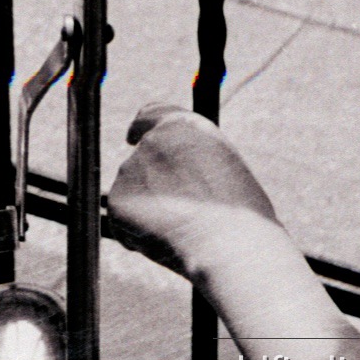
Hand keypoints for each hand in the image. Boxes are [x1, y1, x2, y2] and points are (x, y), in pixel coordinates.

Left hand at [108, 105, 282, 283]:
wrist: (232, 245)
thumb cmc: (241, 215)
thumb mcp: (225, 169)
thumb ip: (194, 160)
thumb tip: (179, 173)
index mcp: (184, 126)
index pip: (149, 114)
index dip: (140, 128)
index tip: (132, 138)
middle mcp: (152, 141)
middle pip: (139, 160)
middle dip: (148, 182)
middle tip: (176, 211)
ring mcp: (130, 170)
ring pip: (132, 193)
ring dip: (149, 211)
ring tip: (186, 229)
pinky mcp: (118, 201)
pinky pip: (123, 220)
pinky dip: (138, 234)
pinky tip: (169, 243)